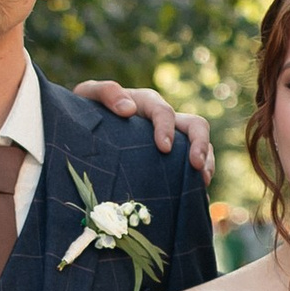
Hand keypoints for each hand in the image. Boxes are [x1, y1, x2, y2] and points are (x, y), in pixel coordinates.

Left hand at [73, 76, 215, 184]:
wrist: (83, 128)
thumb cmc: (86, 110)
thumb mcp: (88, 95)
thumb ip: (106, 93)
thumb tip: (129, 109)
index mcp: (146, 104)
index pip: (164, 111)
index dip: (167, 127)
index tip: (164, 147)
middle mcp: (164, 121)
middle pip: (195, 125)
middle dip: (200, 144)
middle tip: (196, 166)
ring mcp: (172, 141)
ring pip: (201, 146)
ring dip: (206, 163)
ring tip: (202, 183)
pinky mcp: (170, 161)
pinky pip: (191, 169)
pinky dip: (197, 182)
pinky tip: (196, 197)